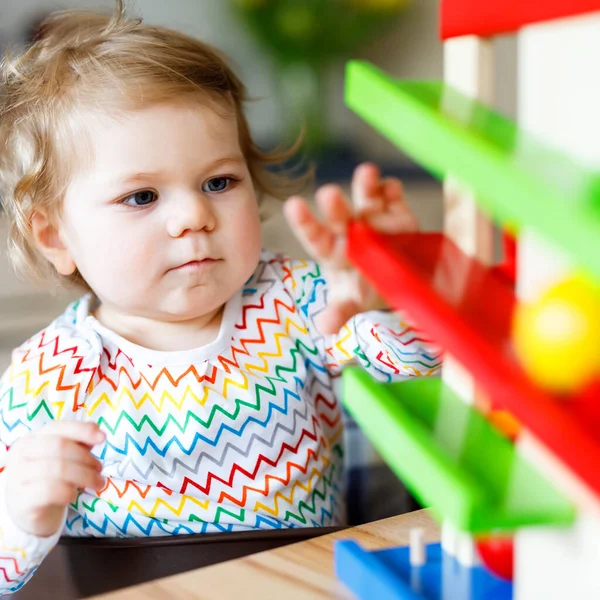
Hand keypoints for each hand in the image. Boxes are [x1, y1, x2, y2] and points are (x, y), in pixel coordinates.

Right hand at [5, 421, 105, 536]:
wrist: (29, 512)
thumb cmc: (50, 478)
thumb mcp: (66, 457)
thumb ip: (80, 443)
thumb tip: (98, 434)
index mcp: (32, 438)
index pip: (58, 427)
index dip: (82, 430)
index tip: (103, 438)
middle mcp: (21, 454)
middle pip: (60, 447)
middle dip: (86, 458)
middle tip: (99, 469)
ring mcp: (18, 477)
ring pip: (58, 469)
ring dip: (85, 476)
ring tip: (97, 483)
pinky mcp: (21, 501)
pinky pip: (50, 491)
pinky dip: (68, 492)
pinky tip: (73, 495)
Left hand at [284, 162, 417, 334]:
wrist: (396, 280)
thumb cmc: (365, 289)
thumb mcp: (352, 303)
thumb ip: (340, 312)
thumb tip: (324, 328)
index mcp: (334, 251)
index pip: (316, 237)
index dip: (306, 223)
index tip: (293, 206)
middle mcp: (351, 231)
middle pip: (341, 217)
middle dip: (335, 206)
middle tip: (327, 193)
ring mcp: (375, 220)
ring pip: (367, 200)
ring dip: (366, 187)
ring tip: (366, 172)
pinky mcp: (399, 215)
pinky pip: (396, 200)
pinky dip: (394, 193)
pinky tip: (392, 187)